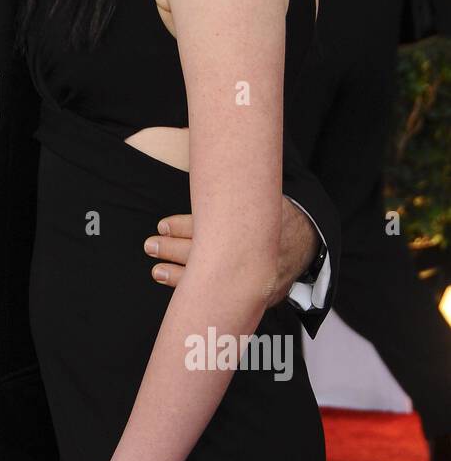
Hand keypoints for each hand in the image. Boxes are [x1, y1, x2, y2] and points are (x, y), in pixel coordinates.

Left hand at [143, 197, 316, 303]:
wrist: (310, 241)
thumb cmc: (275, 214)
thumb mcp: (258, 196)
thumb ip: (230, 191)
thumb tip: (197, 161)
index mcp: (252, 226)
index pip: (210, 227)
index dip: (182, 226)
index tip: (162, 225)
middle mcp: (254, 254)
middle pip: (206, 253)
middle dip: (173, 249)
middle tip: (151, 245)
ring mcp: (259, 278)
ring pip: (212, 281)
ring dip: (179, 276)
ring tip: (156, 270)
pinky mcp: (261, 297)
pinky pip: (227, 299)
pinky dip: (204, 297)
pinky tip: (182, 294)